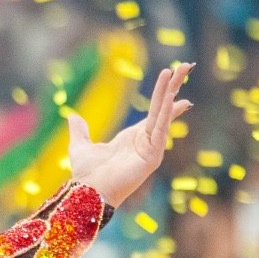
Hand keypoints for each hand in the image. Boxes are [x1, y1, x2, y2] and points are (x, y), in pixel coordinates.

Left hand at [68, 62, 193, 206]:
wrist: (88, 192)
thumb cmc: (87, 175)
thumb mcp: (81, 146)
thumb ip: (79, 131)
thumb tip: (72, 116)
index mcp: (132, 138)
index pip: (154, 112)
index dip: (165, 97)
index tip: (175, 83)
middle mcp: (145, 140)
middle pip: (163, 107)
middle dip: (174, 85)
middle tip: (186, 65)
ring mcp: (151, 147)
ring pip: (164, 113)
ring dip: (172, 91)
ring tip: (182, 69)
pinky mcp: (152, 155)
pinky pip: (161, 128)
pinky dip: (167, 112)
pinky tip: (172, 96)